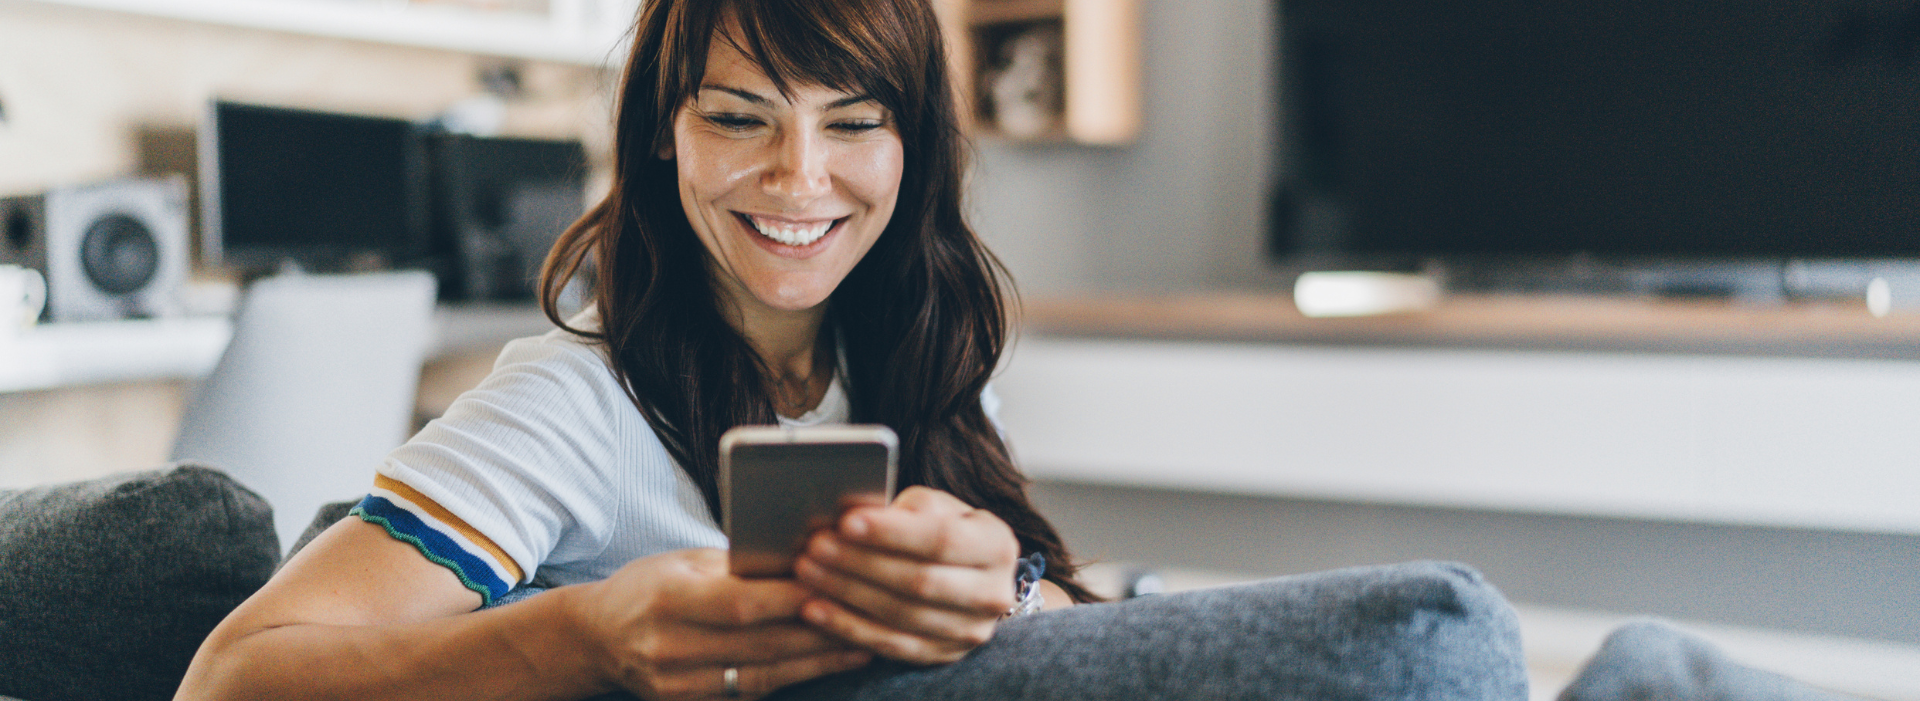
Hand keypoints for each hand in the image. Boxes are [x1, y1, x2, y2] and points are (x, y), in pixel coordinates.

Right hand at [573, 548, 872, 699]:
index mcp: (668, 599)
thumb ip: (736, 565)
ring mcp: (678, 685)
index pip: (741, 602)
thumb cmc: (648, 587)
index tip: (836, 583)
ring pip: (763, 675)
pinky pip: (750, 695)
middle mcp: (670, 647)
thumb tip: (801, 557)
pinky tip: (824, 665)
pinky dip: (793, 679)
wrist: (596, 639)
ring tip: (862, 643)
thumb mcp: (683, 562)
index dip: (791, 597)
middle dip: (819, 631)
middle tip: (869, 617)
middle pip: (760, 644)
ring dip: (817, 661)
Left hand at [792, 486, 1019, 664]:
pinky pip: (891, 645)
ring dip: (847, 594)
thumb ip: (903, 510)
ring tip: (807, 571)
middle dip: (860, 563)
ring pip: (902, 615)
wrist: (967, 574)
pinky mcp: (944, 655)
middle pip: (919, 581)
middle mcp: (993, 593)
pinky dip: (849, 627)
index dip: (892, 532)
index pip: (942, 540)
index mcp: (997, 544)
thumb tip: (850, 515)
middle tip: (815, 546)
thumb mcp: (934, 507)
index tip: (846, 521)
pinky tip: (814, 610)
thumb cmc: (942, 529)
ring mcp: (971, 631)